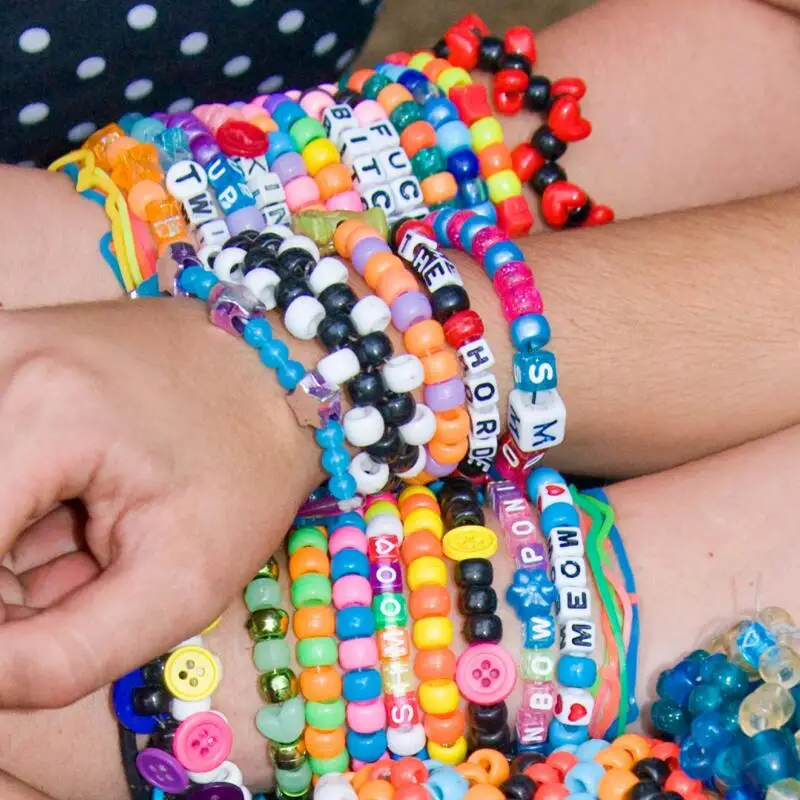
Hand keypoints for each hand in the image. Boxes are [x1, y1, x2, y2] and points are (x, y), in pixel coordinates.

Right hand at [0, 299, 318, 707]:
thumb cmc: (246, 473)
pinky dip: (17, 512)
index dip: (9, 622)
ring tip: (94, 538)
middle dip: (15, 582)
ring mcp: (0, 347)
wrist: (277, 378)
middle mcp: (0, 357)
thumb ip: (55, 656)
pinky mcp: (3, 353)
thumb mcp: (178, 585)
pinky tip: (78, 510)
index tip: (70, 613)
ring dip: (15, 549)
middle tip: (90, 576)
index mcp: (40, 410)